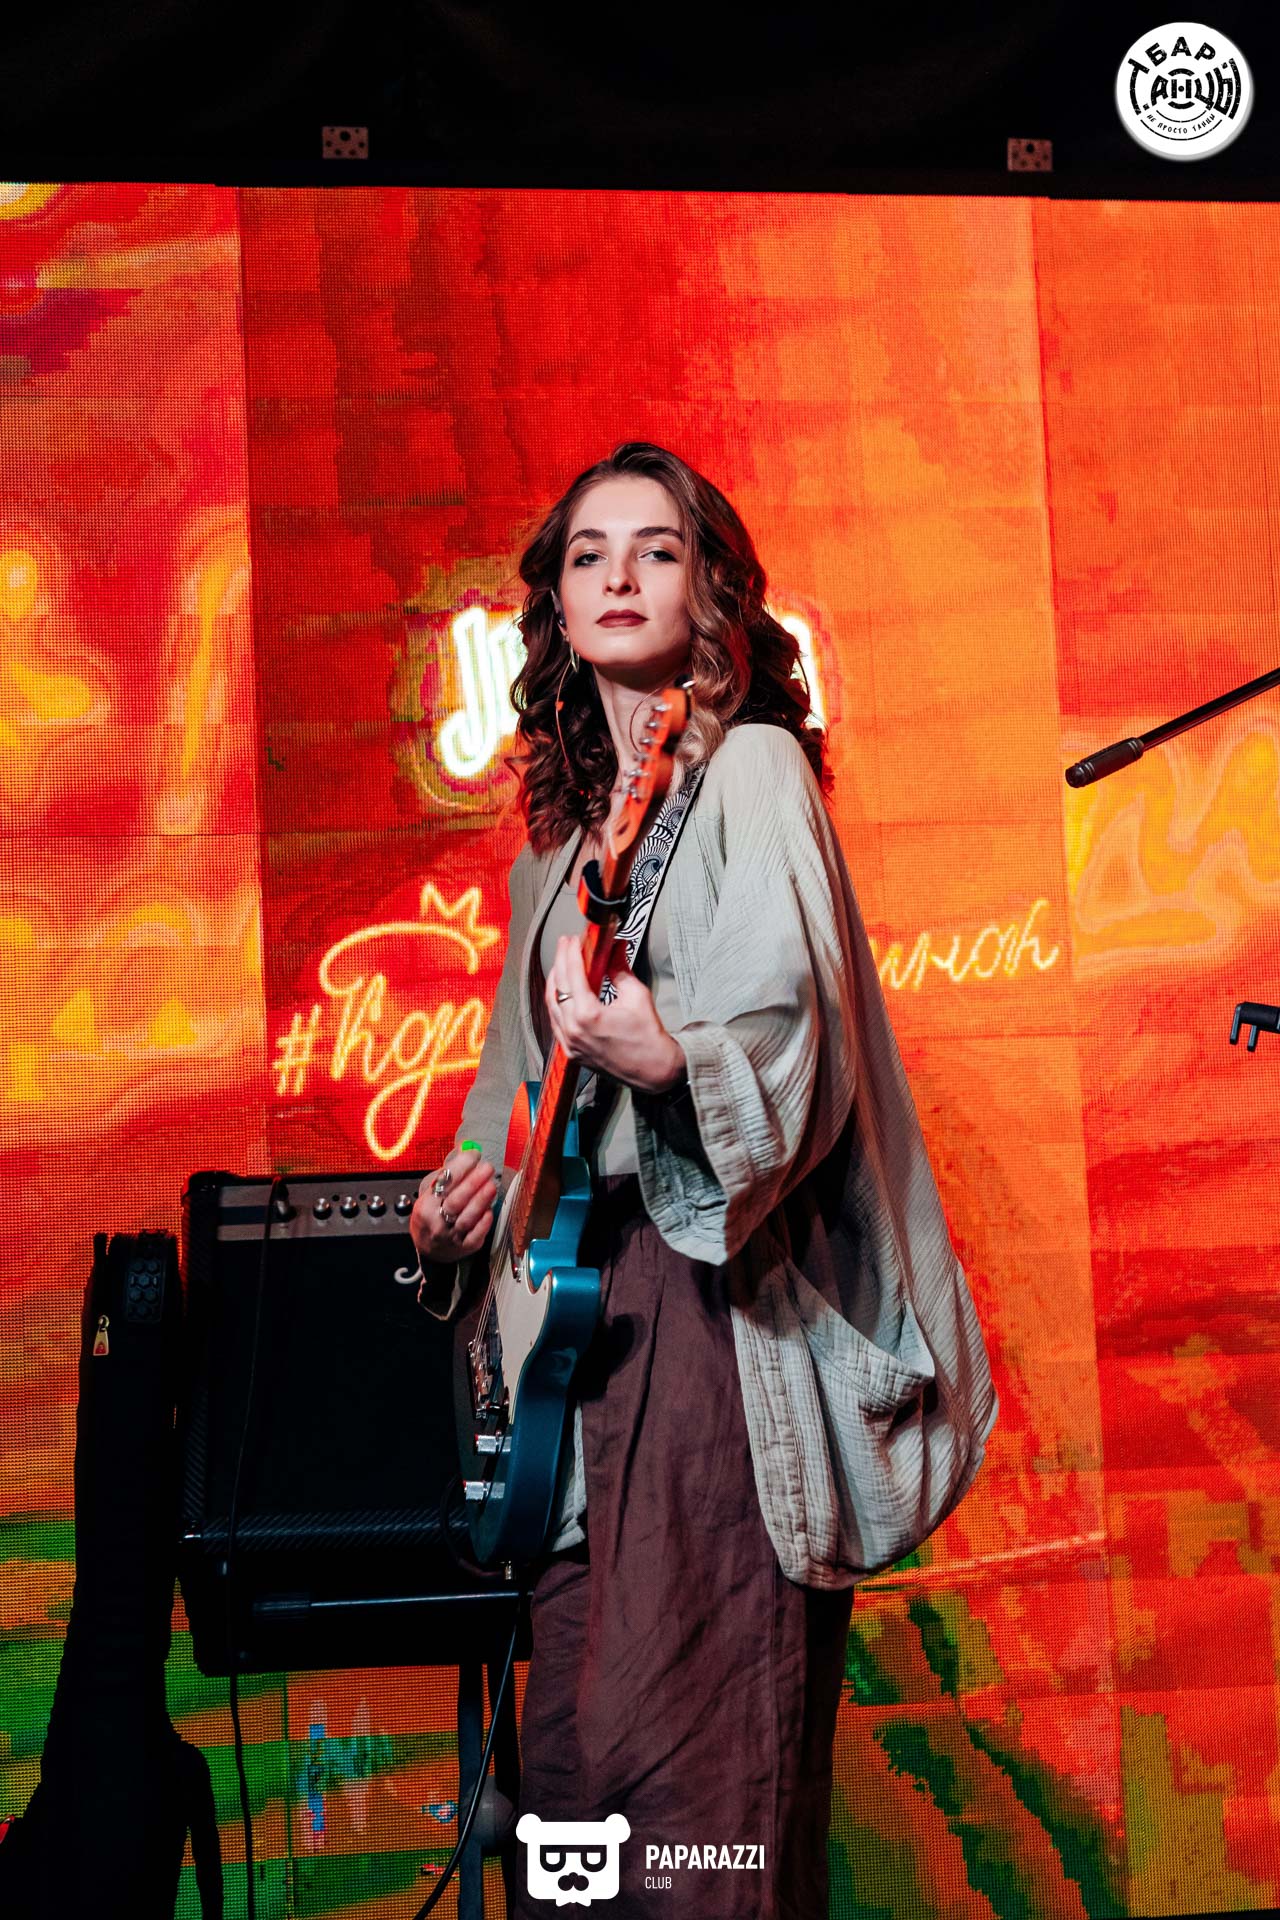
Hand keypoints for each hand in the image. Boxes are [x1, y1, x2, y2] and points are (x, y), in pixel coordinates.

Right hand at [410, 1146, 498, 1266]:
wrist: (429, 1249)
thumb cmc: (431, 1216)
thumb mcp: (429, 1195)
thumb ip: (447, 1176)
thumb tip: (467, 1151)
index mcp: (426, 1205)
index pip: (444, 1183)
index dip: (461, 1166)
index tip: (474, 1155)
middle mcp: (437, 1222)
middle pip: (456, 1200)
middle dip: (474, 1181)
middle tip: (487, 1168)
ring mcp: (451, 1236)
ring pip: (468, 1217)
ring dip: (482, 1199)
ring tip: (492, 1185)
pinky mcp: (465, 1247)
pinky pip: (476, 1234)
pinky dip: (484, 1221)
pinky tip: (489, 1209)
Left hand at [545, 936, 685, 1093]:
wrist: (653, 1070)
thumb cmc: (648, 1037)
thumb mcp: (637, 996)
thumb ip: (620, 970)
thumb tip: (614, 949)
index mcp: (588, 1015)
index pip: (572, 974)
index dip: (571, 952)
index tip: (573, 939)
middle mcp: (573, 1029)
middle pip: (558, 986)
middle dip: (561, 961)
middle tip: (566, 945)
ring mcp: (569, 1042)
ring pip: (551, 1004)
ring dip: (555, 980)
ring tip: (563, 963)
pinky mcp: (571, 1050)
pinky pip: (556, 1020)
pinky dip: (557, 1002)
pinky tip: (563, 991)